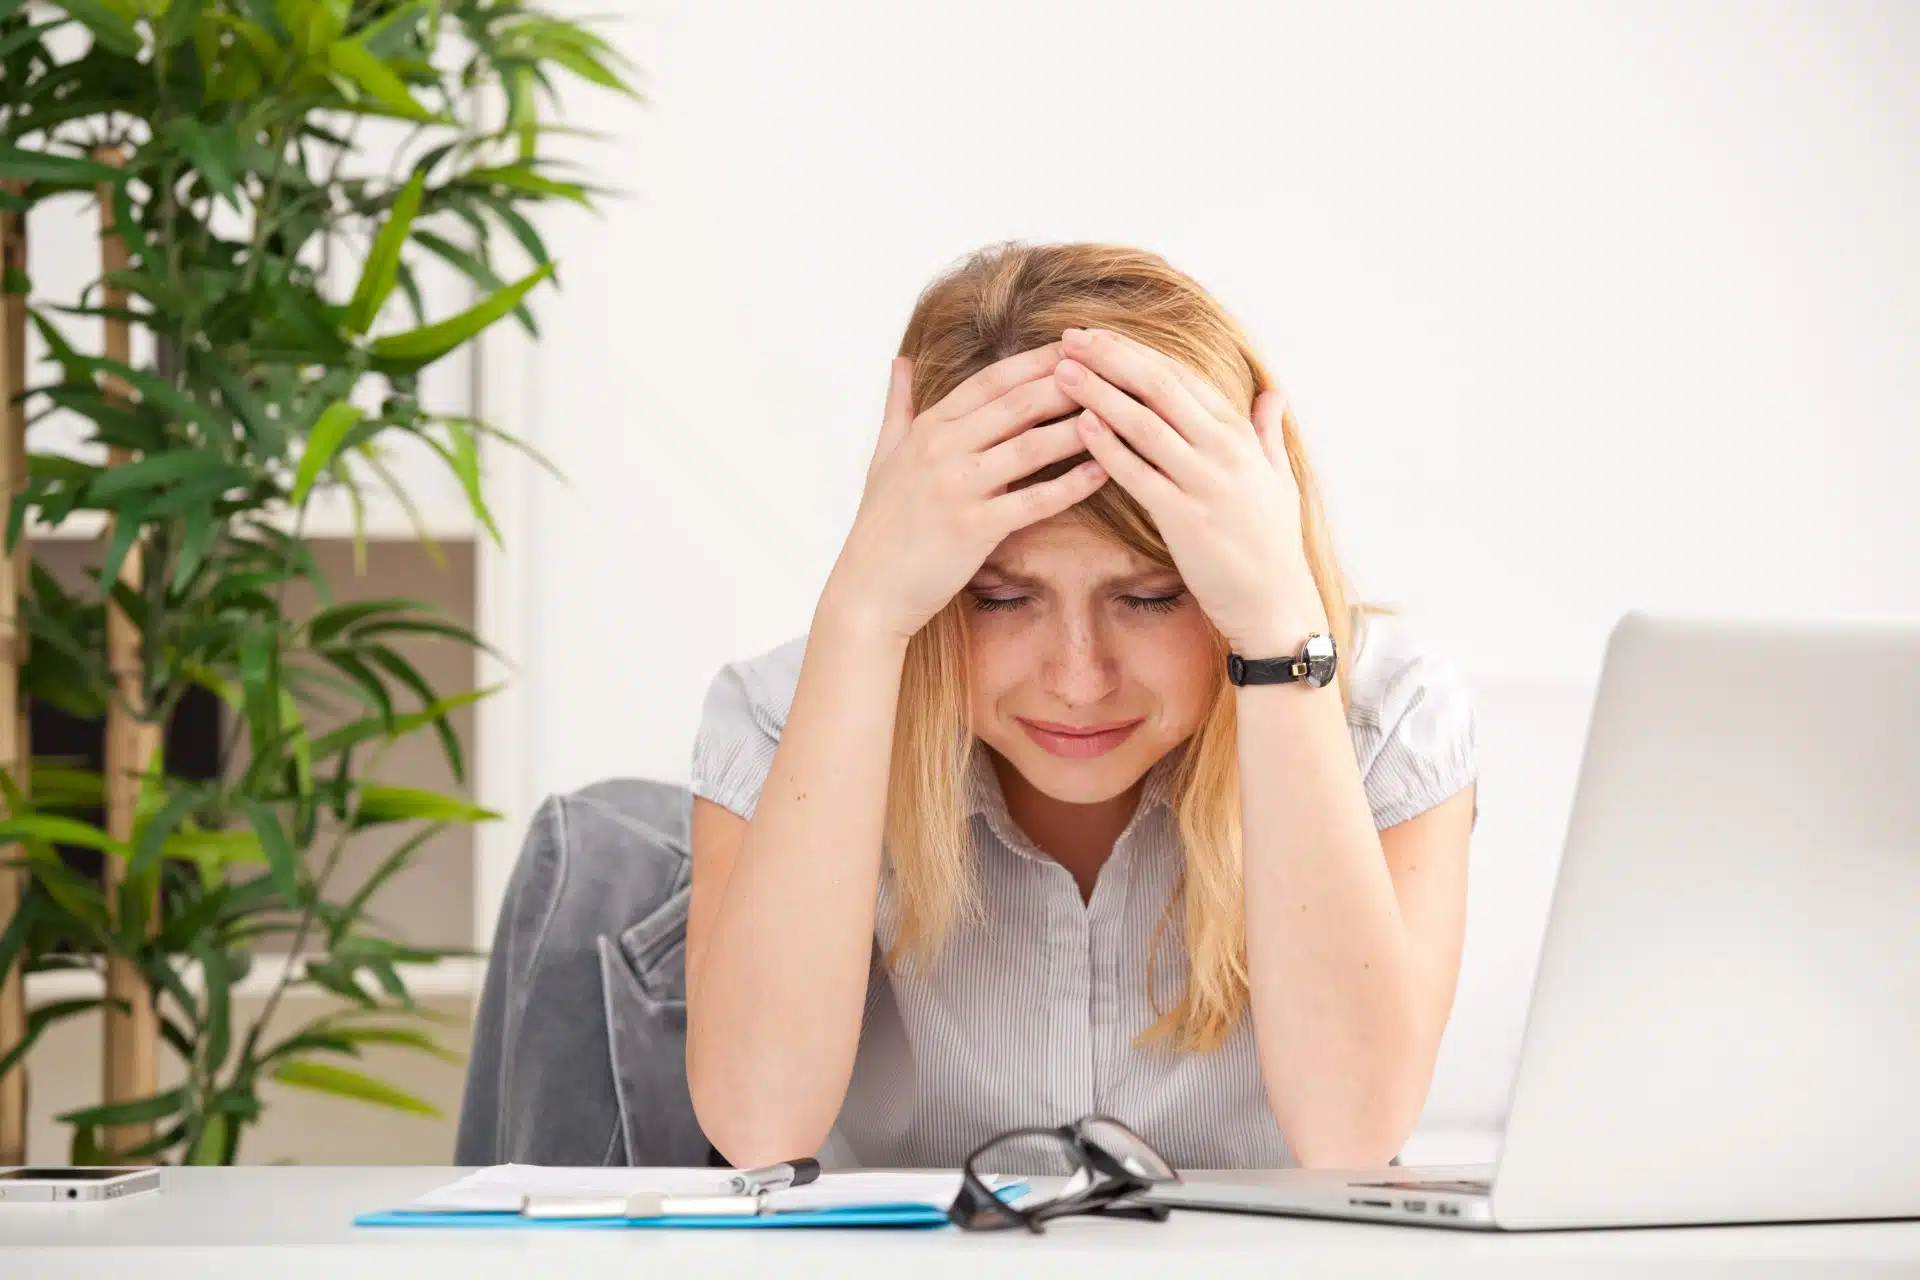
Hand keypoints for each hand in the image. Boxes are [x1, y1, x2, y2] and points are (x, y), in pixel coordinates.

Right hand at [825, 344, 1110, 641]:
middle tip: (1112, 369)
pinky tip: (1104, 472)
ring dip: (1077, 427)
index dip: (1035, 360)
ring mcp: (957, 488)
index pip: (990, 381)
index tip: (1075, 345)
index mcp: (927, 428)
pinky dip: (1072, 484)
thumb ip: (898, 406)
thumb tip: (900, 362)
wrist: (868, 590)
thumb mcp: (883, 456)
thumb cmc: (880, 525)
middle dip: (1068, 383)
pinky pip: (1035, 501)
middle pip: (1017, 403)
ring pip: (1031, 446)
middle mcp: (941, 450)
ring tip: (1119, 412)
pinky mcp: (973, 528)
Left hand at [1051, 327, 1326, 654]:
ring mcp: (1205, 483)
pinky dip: (1109, 448)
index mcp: (1239, 433)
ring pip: (1145, 424)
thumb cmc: (1272, 543)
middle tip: (1068, 338)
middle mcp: (1224, 450)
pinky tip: (1080, 427)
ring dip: (1100, 394)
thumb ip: (1267, 430)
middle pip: (1159, 388)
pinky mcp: (1186, 519)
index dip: (1135, 351)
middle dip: (1111, 358)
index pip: (1181, 375)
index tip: (1096, 335)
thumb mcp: (1278, 477)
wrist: (1276, 603)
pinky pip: (1139, 475)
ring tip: (1062, 372)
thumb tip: (1274, 390)